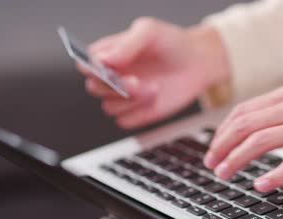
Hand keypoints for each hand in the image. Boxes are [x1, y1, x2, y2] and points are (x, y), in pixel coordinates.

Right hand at [81, 18, 228, 127]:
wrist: (197, 62)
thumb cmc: (171, 43)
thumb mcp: (149, 31)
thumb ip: (126, 44)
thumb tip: (104, 60)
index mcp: (108, 54)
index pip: (85, 64)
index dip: (92, 68)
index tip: (108, 68)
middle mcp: (112, 76)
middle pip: (94, 88)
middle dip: (115, 87)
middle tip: (136, 81)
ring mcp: (124, 96)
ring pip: (110, 108)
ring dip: (131, 101)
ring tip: (154, 88)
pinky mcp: (137, 113)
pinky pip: (125, 122)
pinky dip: (139, 114)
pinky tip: (155, 100)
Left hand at [203, 83, 282, 191]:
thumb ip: (280, 109)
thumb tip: (250, 126)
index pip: (243, 111)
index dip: (222, 132)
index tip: (214, 148)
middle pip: (246, 126)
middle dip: (222, 146)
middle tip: (212, 164)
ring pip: (261, 141)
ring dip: (237, 159)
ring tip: (224, 174)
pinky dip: (274, 175)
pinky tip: (261, 185)